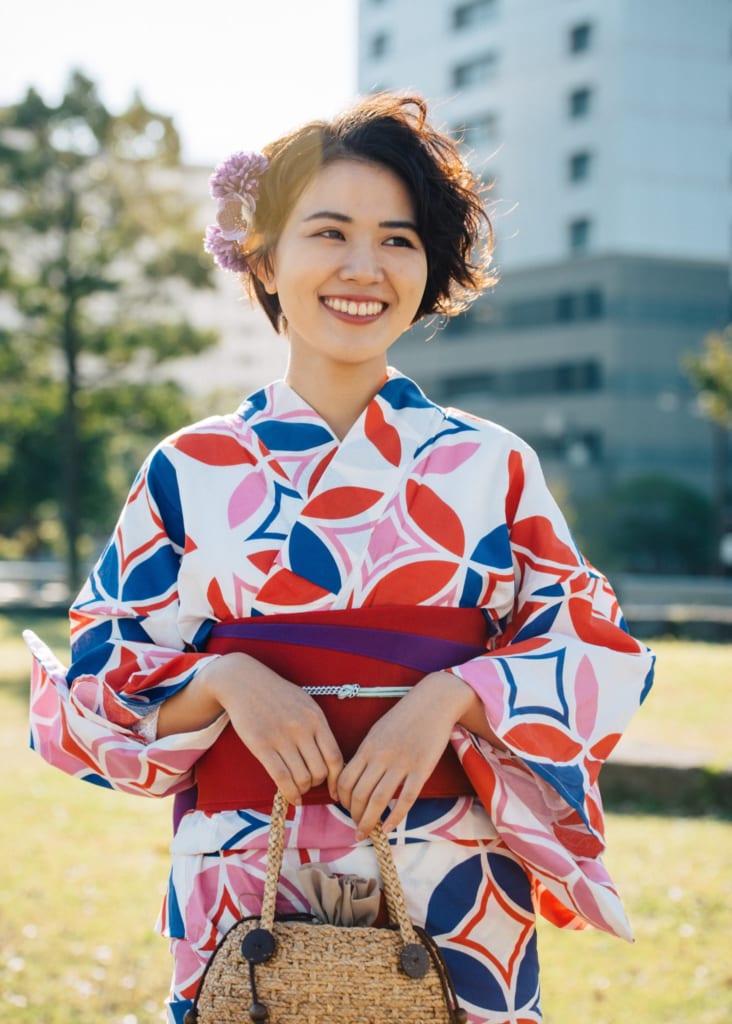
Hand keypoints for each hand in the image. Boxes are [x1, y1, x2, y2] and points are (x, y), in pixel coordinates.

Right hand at [196, 653, 343, 805]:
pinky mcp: (262, 746)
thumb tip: (332, 761)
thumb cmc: (278, 695)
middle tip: (311, 784)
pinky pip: (281, 778)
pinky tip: (292, 798)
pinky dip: (290, 794)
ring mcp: (281, 737)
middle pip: (320, 772)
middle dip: (318, 784)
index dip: (337, 780)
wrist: (245, 682)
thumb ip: (319, 729)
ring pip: (302, 778)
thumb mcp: (306, 704)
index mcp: (316, 718)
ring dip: (303, 789)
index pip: (335, 758)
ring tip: (299, 788)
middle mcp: (302, 729)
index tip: (335, 790)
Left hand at [336, 672, 476, 838]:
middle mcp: (381, 756)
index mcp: (368, 747)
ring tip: (367, 833)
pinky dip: (395, 817)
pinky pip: (406, 799)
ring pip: (379, 800)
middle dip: (354, 815)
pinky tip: (390, 828)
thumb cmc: (403, 717)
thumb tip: (355, 778)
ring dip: (369, 821)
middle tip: (356, 826)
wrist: (433, 703)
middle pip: (359, 794)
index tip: (344, 808)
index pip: (345, 780)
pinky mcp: (422, 769)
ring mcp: (402, 763)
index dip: (341, 799)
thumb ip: (366, 754)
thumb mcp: (377, 731)